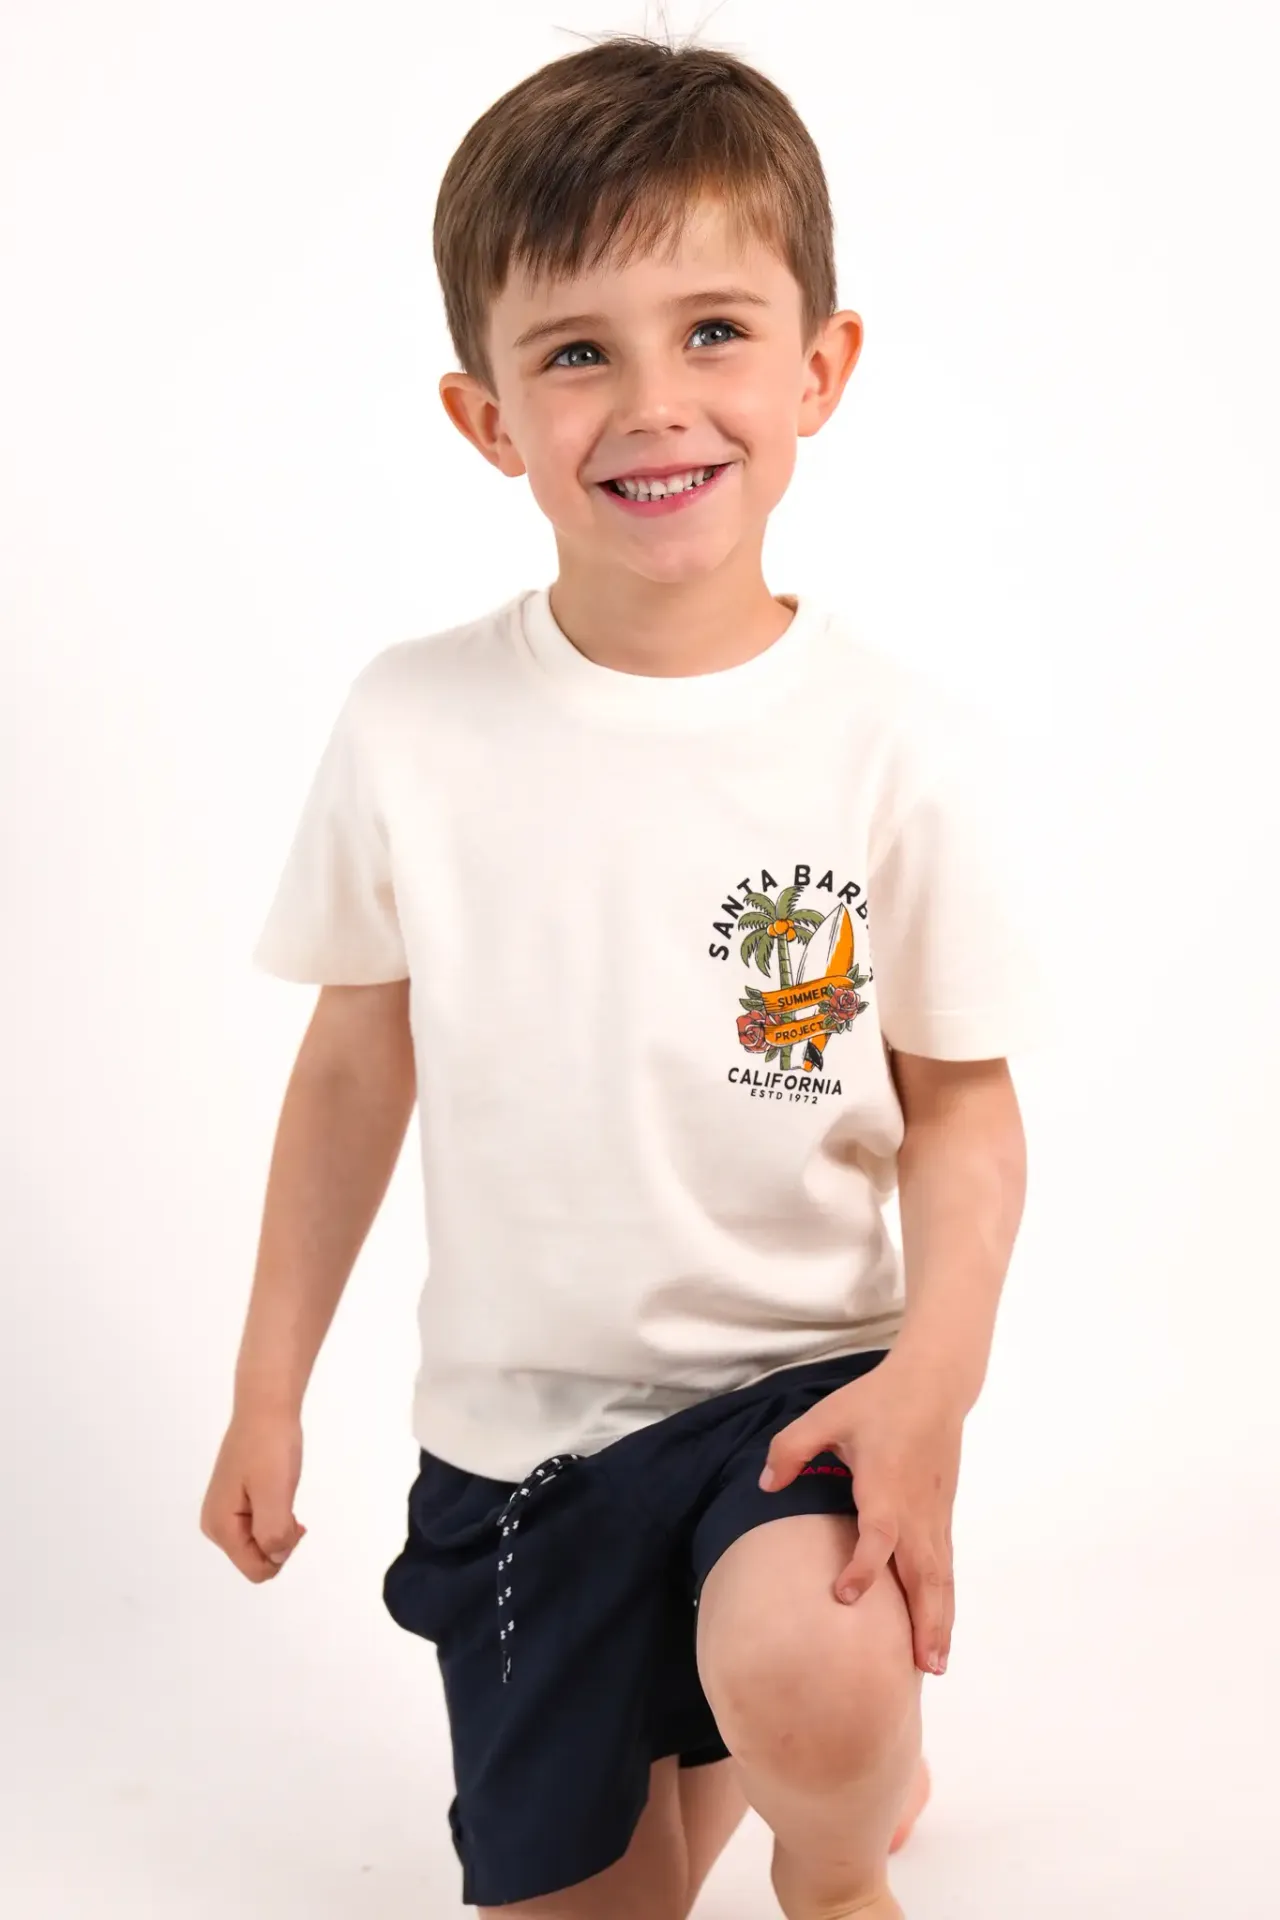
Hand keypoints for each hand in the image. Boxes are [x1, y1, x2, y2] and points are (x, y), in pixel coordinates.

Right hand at [200, 1409, 307, 1582]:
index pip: (256, 1570)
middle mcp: (215, 1526)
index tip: (291, 1518)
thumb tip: (275, 1557)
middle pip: (257, 1559)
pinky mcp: (233, 1502)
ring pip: (260, 1543)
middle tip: (286, 1501)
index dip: (282, 1551)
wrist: (265, 1408)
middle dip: (279, 1539)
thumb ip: (273, 1533)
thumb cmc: (270, 1447)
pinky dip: (275, 1515)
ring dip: (279, 1525)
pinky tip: (278, 1493)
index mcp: (219, 1527)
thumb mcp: (275, 1493)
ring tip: (281, 1492)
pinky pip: (259, 1527)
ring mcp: (223, 1514)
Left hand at [758, 1355, 963, 1674]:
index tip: (844, 1596)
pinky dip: (946, 1603)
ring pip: (941, 1579)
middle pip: (923, 1575)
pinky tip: (941, 1630)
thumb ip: (791, 1448)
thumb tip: (765, 1486)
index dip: (863, 1567)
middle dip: (922, 1622)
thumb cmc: (877, 1400)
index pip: (878, 1536)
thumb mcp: (826, 1414)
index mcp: (885, 1486)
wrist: (934, 1386)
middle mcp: (915, 1510)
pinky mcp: (942, 1517)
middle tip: (918, 1668)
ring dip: (940, 1622)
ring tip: (935, 1666)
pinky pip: (946, 1568)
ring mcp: (934, 1517)